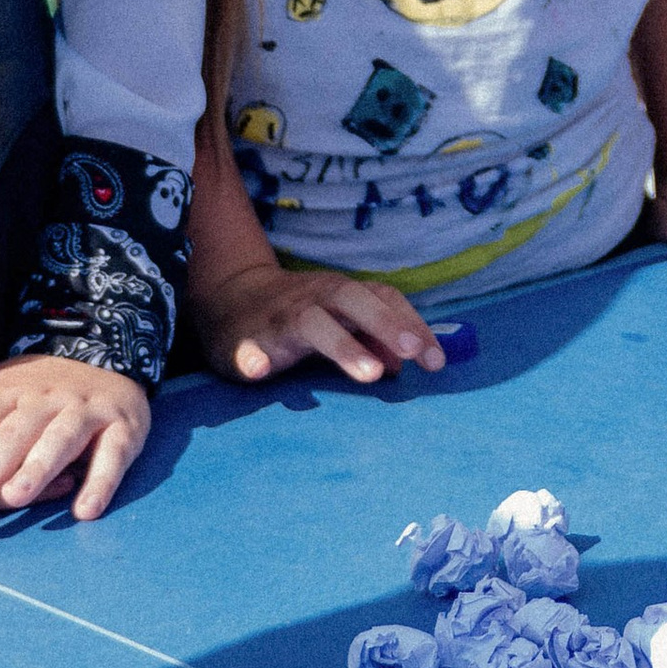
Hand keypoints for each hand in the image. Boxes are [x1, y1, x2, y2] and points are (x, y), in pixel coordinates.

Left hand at [0, 356, 152, 523]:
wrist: (112, 354)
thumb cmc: (39, 387)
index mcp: (10, 392)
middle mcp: (47, 399)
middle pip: (14, 434)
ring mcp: (87, 410)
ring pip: (61, 438)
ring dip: (38, 468)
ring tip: (15, 498)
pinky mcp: (125, 425)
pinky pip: (114, 453)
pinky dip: (101, 480)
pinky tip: (84, 510)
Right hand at [190, 259, 445, 388]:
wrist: (229, 300)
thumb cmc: (299, 314)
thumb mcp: (339, 320)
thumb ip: (374, 339)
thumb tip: (406, 364)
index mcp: (341, 293)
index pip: (384, 298)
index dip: (413, 325)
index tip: (436, 361)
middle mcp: (313, 299)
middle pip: (353, 300)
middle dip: (386, 324)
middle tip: (412, 353)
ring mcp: (279, 319)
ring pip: (311, 323)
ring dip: (342, 346)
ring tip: (370, 374)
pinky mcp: (244, 341)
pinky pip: (248, 348)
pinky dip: (254, 358)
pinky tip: (261, 371)